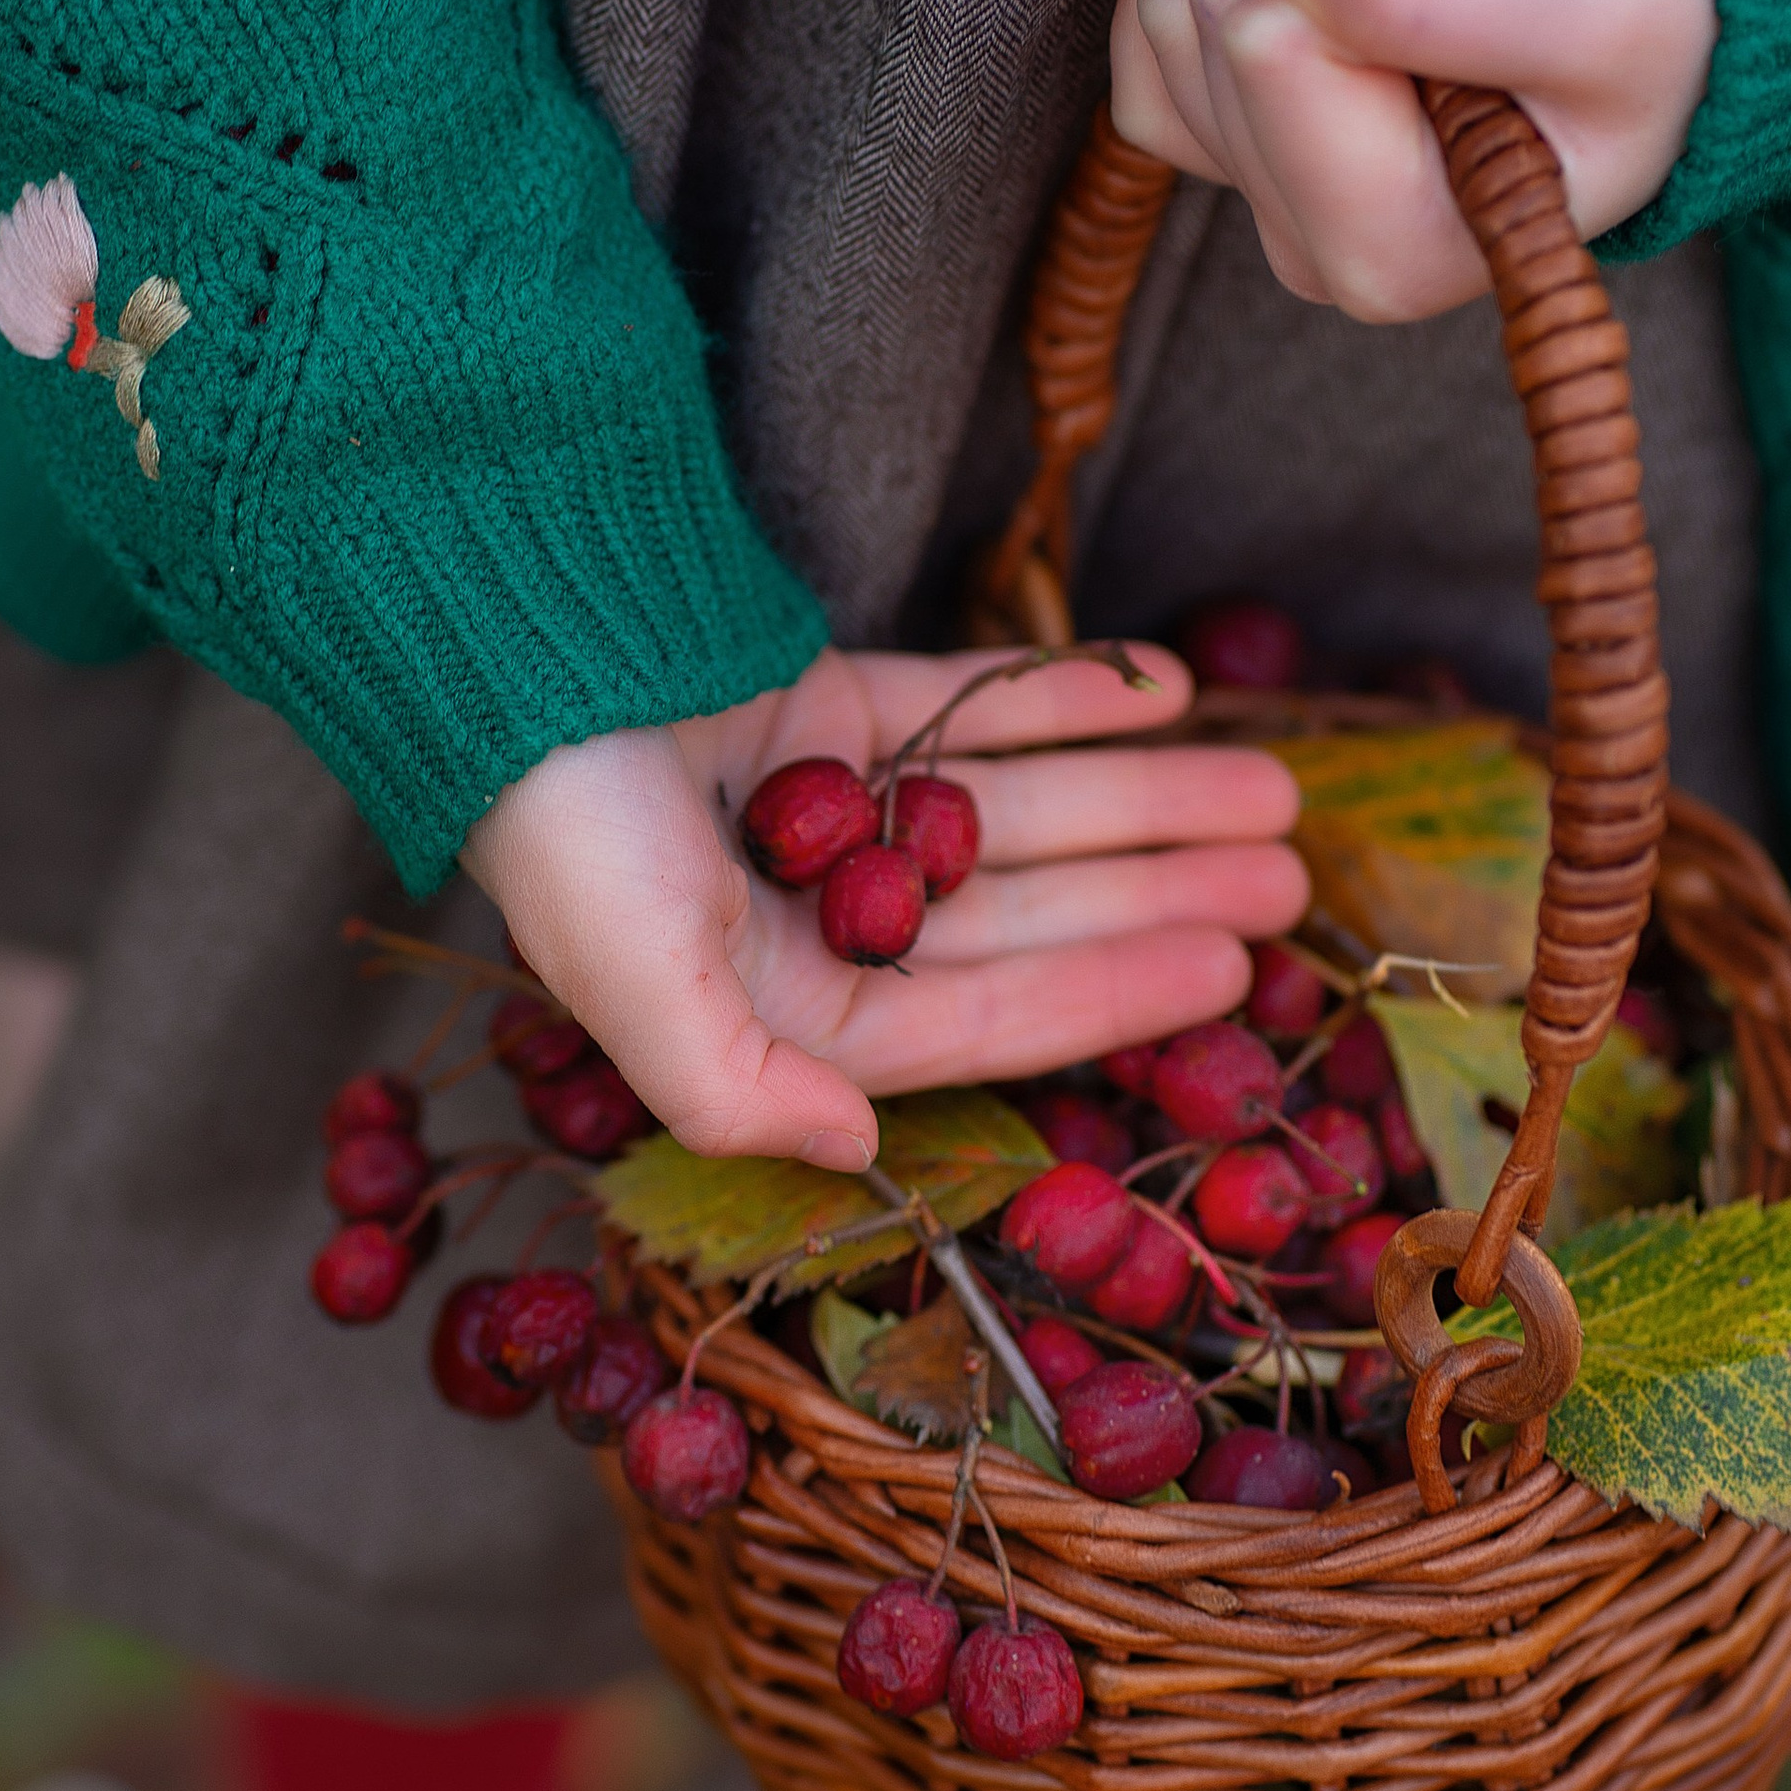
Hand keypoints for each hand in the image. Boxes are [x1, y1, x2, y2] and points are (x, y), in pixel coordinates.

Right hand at [463, 646, 1307, 1169]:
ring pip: (1020, 811)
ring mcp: (822, 806)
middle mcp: (806, 919)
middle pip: (1025, 916)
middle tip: (1289, 872)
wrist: (500, 640)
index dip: (1110, 997)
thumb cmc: (562, 834)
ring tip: (1264, 787)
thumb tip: (867, 1150)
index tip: (1231, 973)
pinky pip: (969, 705)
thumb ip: (742, 1096)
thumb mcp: (638, 991)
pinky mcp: (819, 701)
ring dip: (1141, 799)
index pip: (981, 1017)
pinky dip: (1064, 695)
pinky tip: (1165, 690)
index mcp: (769, 1007)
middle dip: (1155, 892)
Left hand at [1110, 0, 1716, 321]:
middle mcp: (1313, 256)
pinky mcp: (1225, 149)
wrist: (1651, 33)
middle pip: (1211, 20)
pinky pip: (1143, 31)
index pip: (1265, 42)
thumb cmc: (1644, 30)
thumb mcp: (1599, 1)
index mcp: (1393, 253)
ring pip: (1168, 13)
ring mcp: (1262, 204)